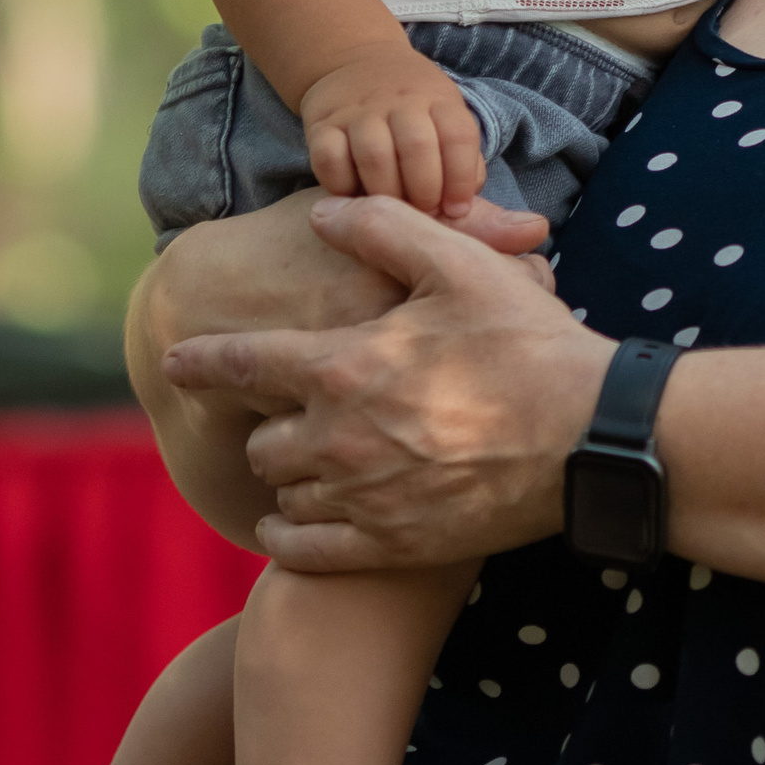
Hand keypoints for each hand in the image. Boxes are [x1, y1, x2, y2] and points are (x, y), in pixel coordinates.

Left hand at [159, 196, 612, 574]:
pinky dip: (289, 537)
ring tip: (315, 460)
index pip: (243, 364)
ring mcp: (363, 499)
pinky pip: (306, 552)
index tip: (174, 361)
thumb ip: (383, 229)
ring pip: (284, 494)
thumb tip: (323, 212)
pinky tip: (293, 523)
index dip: (202, 361)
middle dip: (272, 421)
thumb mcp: (460, 265)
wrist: (590, 437)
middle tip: (306, 409)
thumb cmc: (528, 343)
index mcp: (345, 367)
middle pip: (261, 440)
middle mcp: (339, 439)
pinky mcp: (392, 545)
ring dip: (290, 476)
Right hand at [300, 45, 488, 212]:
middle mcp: (398, 101)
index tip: (456, 209)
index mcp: (437, 99)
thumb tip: (462, 207)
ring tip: (391, 211)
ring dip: (387, 194)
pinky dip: (342, 187)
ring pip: (374, 156)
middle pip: (417, 147)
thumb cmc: (410, 106)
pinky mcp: (321, 125)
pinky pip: (329, 161)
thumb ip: (461, 158)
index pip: (458, 136)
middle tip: (422, 212)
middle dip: (424, 191)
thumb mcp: (444, 115)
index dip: (461, 179)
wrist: (354, 61)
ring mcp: (357, 112)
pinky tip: (354, 196)